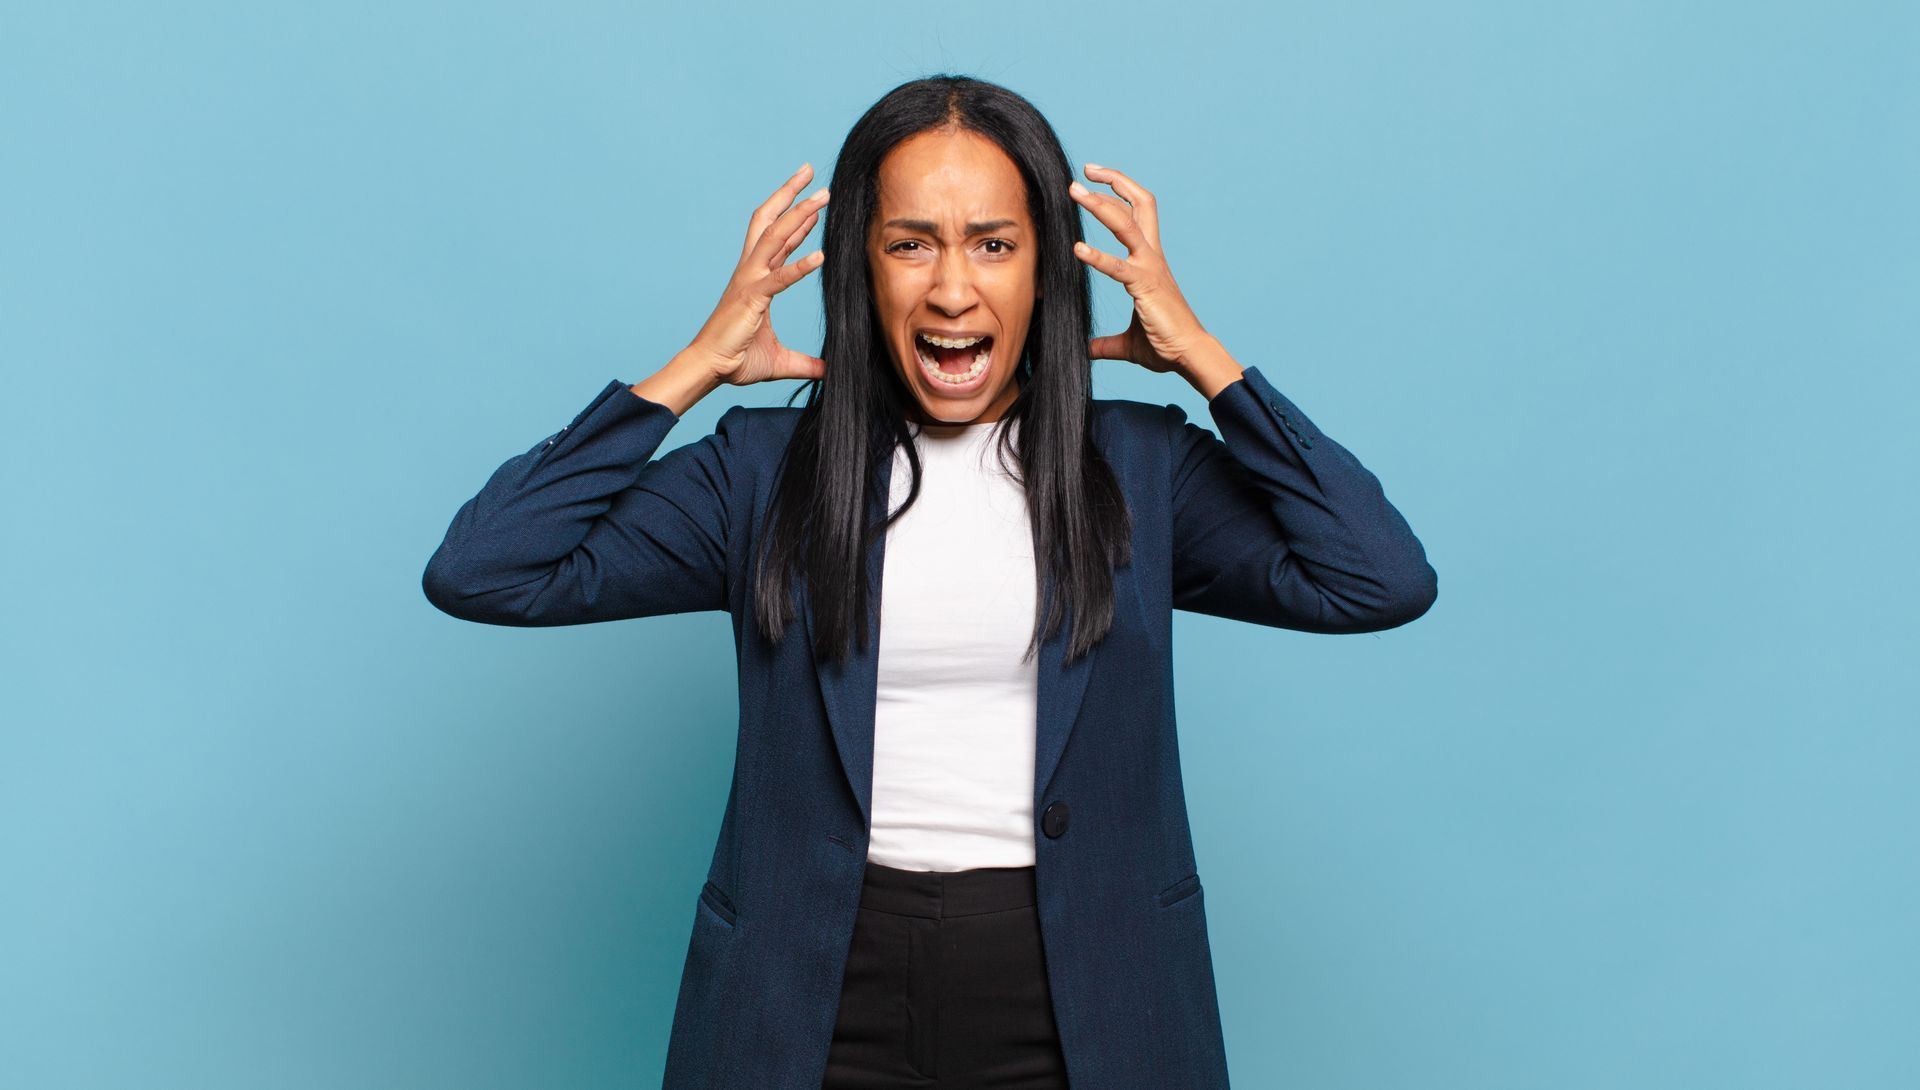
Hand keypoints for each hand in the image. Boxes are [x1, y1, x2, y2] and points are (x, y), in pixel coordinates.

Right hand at [681, 163, 830, 386]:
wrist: (711, 369)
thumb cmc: (737, 360)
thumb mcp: (780, 361)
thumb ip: (805, 363)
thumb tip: (828, 371)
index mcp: (755, 278)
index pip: (778, 239)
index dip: (796, 218)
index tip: (813, 200)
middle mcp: (751, 271)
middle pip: (771, 221)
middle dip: (791, 194)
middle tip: (811, 171)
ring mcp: (750, 281)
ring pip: (775, 237)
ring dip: (800, 214)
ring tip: (822, 195)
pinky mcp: (751, 298)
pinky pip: (779, 279)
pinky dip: (800, 267)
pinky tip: (821, 257)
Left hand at [1069, 164, 1212, 374]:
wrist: (1188, 355)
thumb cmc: (1164, 345)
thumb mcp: (1127, 343)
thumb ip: (1106, 343)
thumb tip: (1087, 349)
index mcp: (1149, 260)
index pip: (1136, 213)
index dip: (1117, 192)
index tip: (1093, 179)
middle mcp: (1151, 256)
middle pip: (1136, 204)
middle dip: (1111, 183)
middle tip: (1083, 171)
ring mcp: (1150, 268)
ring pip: (1126, 224)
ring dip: (1099, 204)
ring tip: (1074, 191)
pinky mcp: (1145, 286)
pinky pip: (1119, 267)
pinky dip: (1097, 257)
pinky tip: (1077, 250)